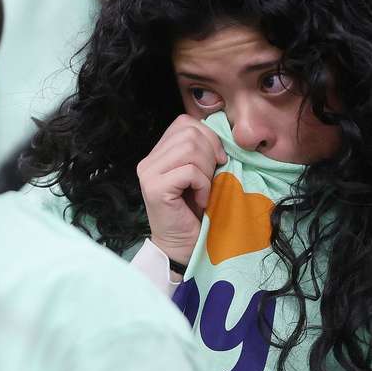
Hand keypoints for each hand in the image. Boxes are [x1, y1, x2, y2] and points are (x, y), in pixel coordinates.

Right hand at [138, 115, 226, 265]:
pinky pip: (190, 171)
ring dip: (207, 170)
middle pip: (189, 132)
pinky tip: (201, 201)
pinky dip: (203, 185)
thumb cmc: (195, 213)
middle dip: (210, 153)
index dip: (208, 137)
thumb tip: (223, 136)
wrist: (183, 248)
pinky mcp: (155, 188)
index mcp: (158, 153)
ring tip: (204, 190)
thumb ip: (203, 152)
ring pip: (190, 148)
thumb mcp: (202, 175)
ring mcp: (149, 174)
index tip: (217, 161)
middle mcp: (148, 161)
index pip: (184, 123)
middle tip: (210, 179)